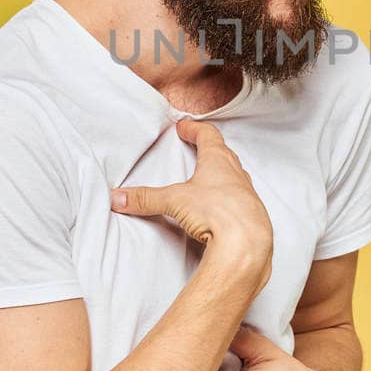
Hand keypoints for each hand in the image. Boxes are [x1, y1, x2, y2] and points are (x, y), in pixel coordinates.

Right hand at [111, 119, 273, 288]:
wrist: (248, 243)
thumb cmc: (219, 212)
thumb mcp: (175, 201)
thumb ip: (146, 199)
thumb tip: (119, 198)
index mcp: (219, 161)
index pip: (208, 135)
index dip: (195, 129)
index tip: (184, 127)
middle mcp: (236, 173)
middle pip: (224, 153)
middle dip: (210, 148)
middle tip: (198, 145)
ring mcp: (247, 194)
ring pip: (235, 176)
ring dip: (222, 174)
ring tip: (208, 178)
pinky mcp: (251, 214)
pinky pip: (239, 200)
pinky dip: (228, 198)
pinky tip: (220, 208)